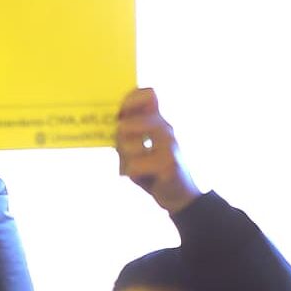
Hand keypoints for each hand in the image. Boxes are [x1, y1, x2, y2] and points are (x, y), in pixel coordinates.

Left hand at [116, 88, 201, 213]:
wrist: (178, 196)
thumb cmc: (151, 170)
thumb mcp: (135, 150)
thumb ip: (124, 134)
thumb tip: (112, 121)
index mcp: (157, 121)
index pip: (147, 94)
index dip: (129, 100)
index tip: (119, 117)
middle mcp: (166, 128)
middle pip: (125, 124)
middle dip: (118, 143)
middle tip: (126, 154)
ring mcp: (169, 145)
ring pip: (128, 146)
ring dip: (125, 161)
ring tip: (137, 168)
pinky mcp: (169, 164)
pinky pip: (133, 166)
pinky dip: (132, 175)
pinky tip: (144, 178)